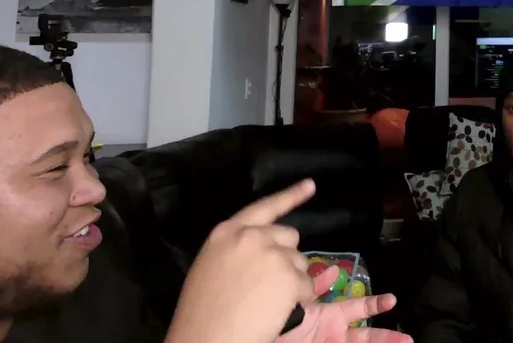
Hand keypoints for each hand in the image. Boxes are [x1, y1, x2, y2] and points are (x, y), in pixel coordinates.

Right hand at [165, 179, 318, 342]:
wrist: (207, 340)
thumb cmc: (202, 312)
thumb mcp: (211, 267)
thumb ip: (236, 250)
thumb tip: (262, 250)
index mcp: (226, 232)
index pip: (264, 207)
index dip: (290, 196)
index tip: (310, 185)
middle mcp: (250, 237)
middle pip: (288, 236)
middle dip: (286, 256)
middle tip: (272, 283)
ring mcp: (271, 254)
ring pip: (299, 262)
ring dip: (292, 281)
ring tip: (267, 302)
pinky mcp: (288, 276)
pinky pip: (307, 285)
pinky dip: (299, 300)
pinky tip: (278, 311)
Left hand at [277, 267, 410, 342]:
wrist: (255, 337)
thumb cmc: (275, 320)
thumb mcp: (296, 301)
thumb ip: (314, 287)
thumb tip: (332, 272)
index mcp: (327, 319)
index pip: (357, 308)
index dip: (374, 303)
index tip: (393, 299)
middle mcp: (333, 333)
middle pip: (365, 333)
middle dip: (386, 336)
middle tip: (408, 338)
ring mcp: (329, 341)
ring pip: (360, 341)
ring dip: (382, 342)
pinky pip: (348, 341)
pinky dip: (360, 333)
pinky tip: (375, 331)